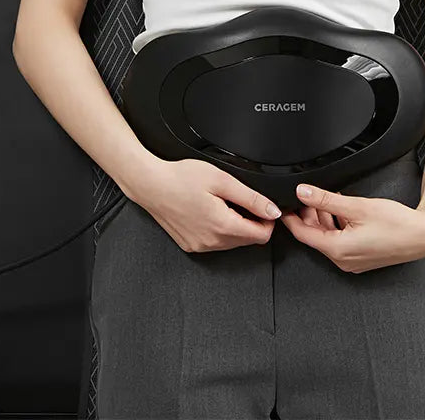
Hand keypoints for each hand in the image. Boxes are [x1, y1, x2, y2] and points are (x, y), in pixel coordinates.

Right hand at [132, 157, 281, 253]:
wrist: (151, 185)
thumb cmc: (181, 178)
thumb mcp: (222, 180)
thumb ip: (251, 198)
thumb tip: (273, 210)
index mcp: (222, 226)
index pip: (262, 236)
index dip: (268, 220)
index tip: (263, 206)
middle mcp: (212, 242)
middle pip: (248, 240)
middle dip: (252, 221)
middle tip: (240, 199)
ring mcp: (200, 246)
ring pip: (232, 242)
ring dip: (236, 225)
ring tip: (223, 203)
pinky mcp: (191, 246)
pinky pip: (216, 243)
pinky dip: (220, 230)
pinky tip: (210, 211)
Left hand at [280, 183, 424, 272]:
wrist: (423, 235)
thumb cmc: (396, 224)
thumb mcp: (356, 206)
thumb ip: (325, 200)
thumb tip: (303, 192)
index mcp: (337, 249)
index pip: (303, 234)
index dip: (290, 218)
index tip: (282, 205)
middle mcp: (342, 260)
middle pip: (315, 235)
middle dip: (308, 215)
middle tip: (304, 196)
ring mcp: (352, 261)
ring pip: (328, 237)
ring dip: (323, 219)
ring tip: (324, 198)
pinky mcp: (361, 258)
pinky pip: (340, 241)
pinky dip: (336, 225)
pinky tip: (341, 210)